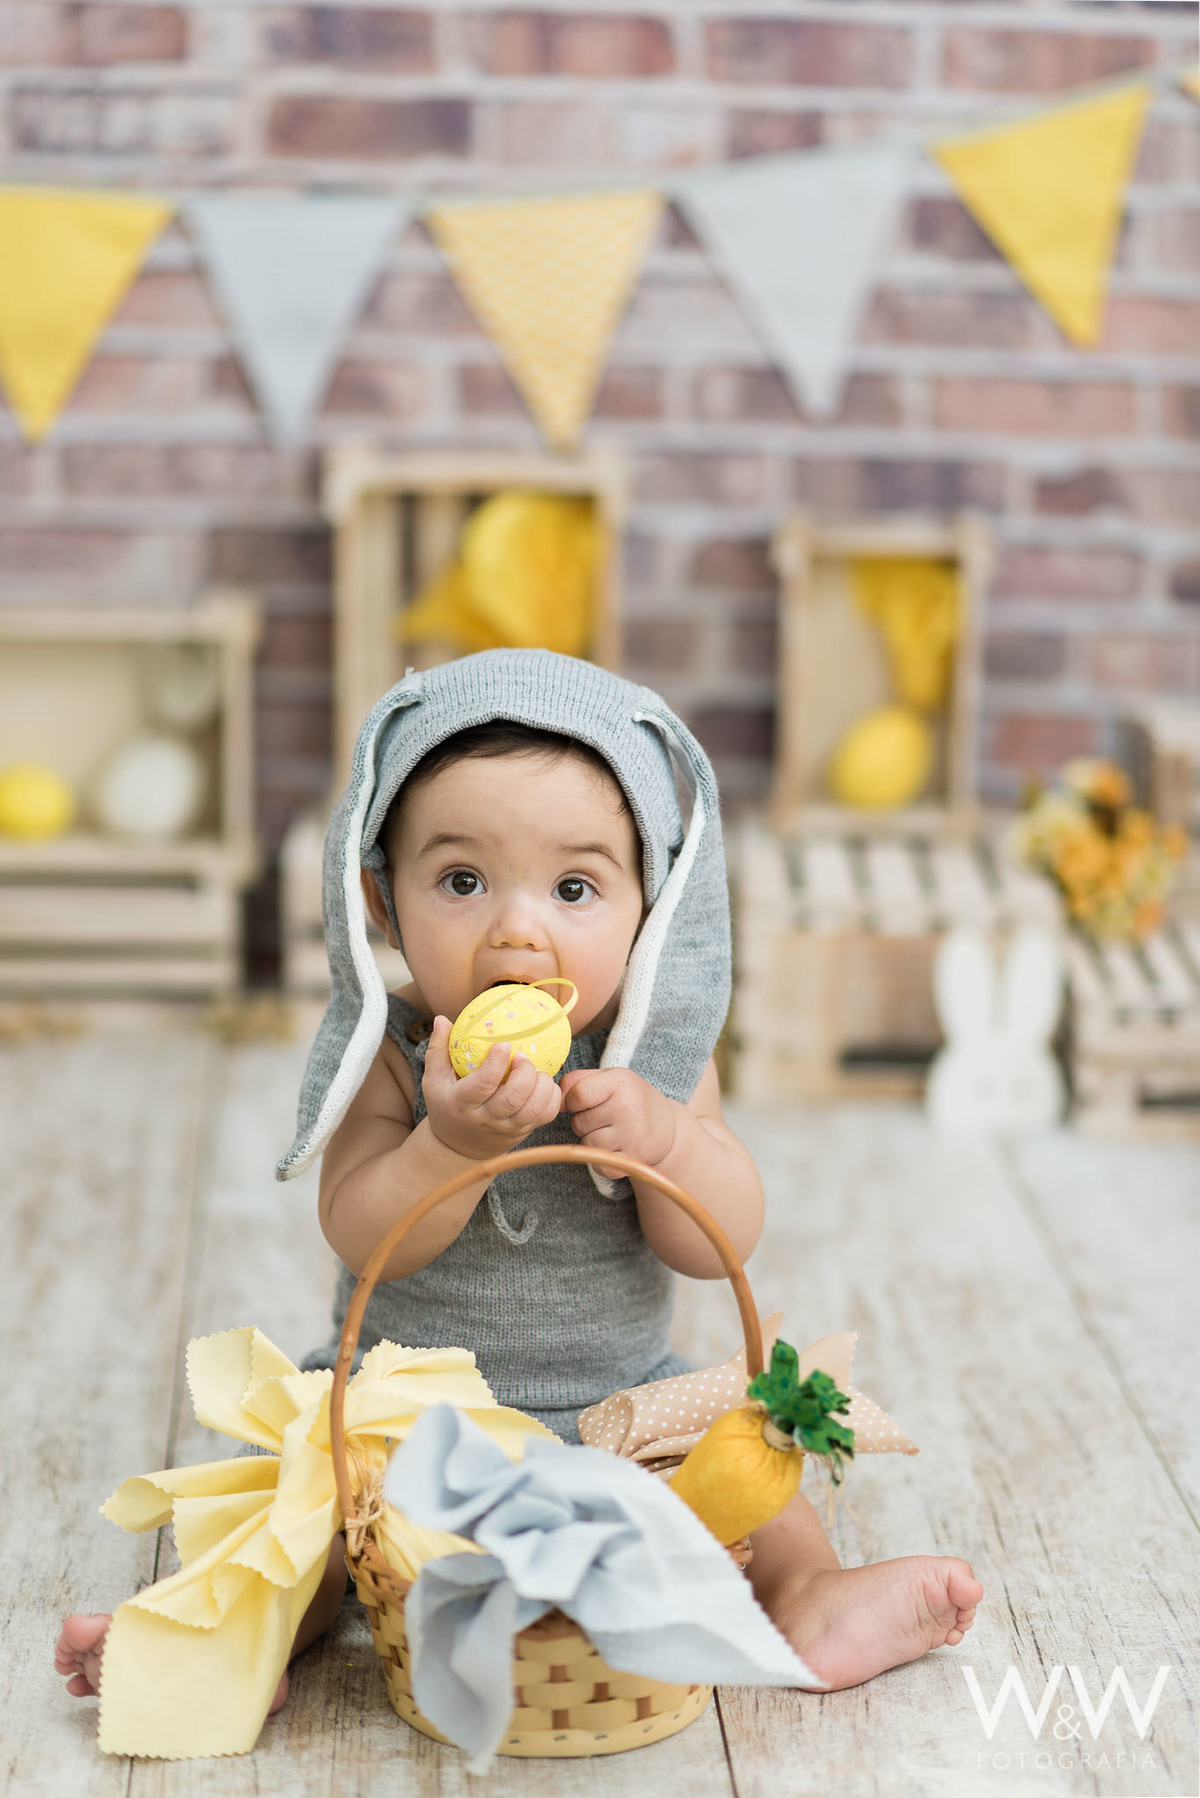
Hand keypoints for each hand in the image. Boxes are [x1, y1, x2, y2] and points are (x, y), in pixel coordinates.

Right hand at [422, 1016, 561, 1160]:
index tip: (503, 1044)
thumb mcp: (434, 1081)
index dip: (497, 1063)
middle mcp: (486, 1119)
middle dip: (524, 1073)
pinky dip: (552, 1096)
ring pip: (533, 1109)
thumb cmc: (447, 1105)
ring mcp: (507, 1128)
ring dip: (541, 1084)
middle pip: (513, 1098)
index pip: (483, 1084)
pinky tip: (544, 1082)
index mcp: (462, 1103)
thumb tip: (442, 1018)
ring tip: (536, 1070)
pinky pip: (546, 1115)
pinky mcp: (524, 1131)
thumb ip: (438, 1050)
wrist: (459, 1147)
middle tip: (523, 1056)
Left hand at [557, 1067, 677, 1180]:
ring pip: (586, 1144)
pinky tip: (617, 1148)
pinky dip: (602, 1161)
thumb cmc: (630, 1099)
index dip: (573, 1101)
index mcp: (620, 1082)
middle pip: (579, 1122)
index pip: (577, 1095)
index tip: (584, 1102)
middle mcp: (627, 1107)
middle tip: (606, 1117)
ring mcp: (631, 1136)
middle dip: (585, 1122)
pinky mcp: (633, 1160)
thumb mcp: (609, 1078)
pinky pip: (598, 1165)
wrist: (668, 1128)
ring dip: (593, 1140)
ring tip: (613, 1132)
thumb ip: (577, 1081)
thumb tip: (556, 1100)